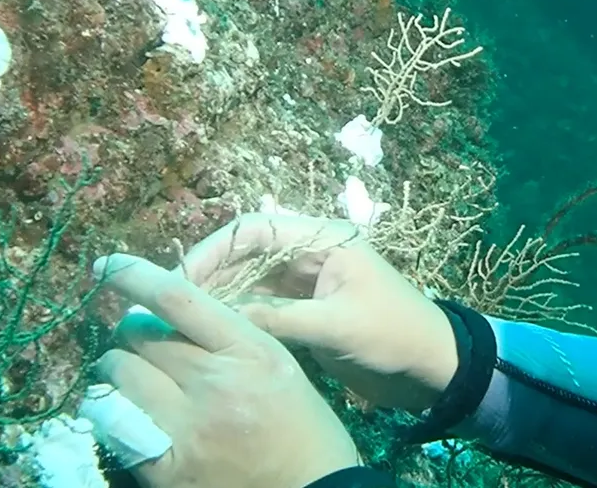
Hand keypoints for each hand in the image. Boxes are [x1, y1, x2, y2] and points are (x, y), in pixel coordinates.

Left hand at [93, 253, 359, 487]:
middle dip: (131, 335)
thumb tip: (162, 315)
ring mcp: (188, 428)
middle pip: (139, 337)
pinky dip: (110, 413)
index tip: (107, 266)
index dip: (134, 276)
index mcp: (250, 351)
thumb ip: (227, 337)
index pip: (177, 299)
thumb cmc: (302, 426)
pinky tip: (122, 414)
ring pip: (119, 377)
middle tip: (140, 345)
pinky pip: (113, 425)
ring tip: (133, 381)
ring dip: (117, 373)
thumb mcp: (276, 365)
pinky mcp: (167, 467)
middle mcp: (216, 384)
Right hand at [176, 213, 458, 411]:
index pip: (254, 230)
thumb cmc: (395, 335)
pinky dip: (233, 316)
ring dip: (215, 297)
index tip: (180, 281)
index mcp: (323, 239)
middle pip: (242, 253)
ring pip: (245, 281)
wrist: (431, 367)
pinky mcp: (301, 311)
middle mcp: (308, 254)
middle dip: (206, 274)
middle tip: (165, 305)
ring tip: (175, 319)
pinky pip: (257, 305)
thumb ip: (280, 319)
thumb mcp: (338, 327)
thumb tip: (219, 317)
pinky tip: (205, 332)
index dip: (212, 251)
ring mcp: (303, 284)